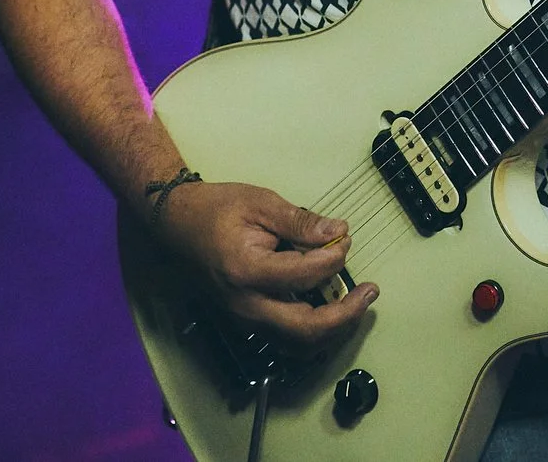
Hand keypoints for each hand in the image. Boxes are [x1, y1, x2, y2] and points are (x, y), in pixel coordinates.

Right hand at [153, 179, 378, 349]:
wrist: (178, 224)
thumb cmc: (217, 210)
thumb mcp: (261, 203)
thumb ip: (301, 222)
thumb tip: (338, 234)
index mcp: (247, 270)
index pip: (305, 276)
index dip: (333, 258)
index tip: (344, 240)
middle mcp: (246, 304)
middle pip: (306, 328)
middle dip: (345, 314)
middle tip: (369, 294)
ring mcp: (245, 318)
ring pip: (298, 343)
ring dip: (333, 329)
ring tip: (355, 305)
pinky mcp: (248, 321)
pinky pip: (286, 339)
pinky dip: (314, 331)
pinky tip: (330, 310)